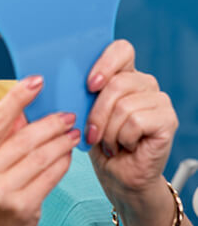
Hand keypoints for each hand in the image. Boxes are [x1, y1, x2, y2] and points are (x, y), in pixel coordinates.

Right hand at [0, 76, 80, 225]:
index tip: (36, 81)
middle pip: (23, 138)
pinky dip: (62, 162)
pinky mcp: (22, 209)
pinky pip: (49, 177)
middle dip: (50, 122)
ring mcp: (0, 193)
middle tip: (66, 114)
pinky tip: (67, 155)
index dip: (18, 97)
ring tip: (72, 132)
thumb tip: (24, 111)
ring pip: (40, 156)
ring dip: (61, 141)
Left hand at [85, 39, 179, 225]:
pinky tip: (125, 146)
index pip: (121, 49)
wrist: (117, 175)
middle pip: (117, 82)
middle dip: (97, 112)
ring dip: (108, 130)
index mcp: (123, 74)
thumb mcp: (83, 111)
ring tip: (109, 142)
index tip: (89, 85)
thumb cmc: (98, 142)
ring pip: (124, 105)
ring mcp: (158, 100)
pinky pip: (137, 121)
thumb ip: (80, 91)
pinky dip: (123, 138)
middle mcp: (144, 83)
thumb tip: (59, 77)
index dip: (105, 63)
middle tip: (92, 132)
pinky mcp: (167, 120)